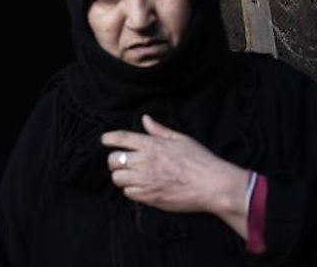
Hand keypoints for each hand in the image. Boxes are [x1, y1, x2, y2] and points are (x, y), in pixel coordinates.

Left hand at [101, 114, 249, 239]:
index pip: (121, 138)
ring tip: (129, 176)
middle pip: (113, 160)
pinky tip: (139, 188)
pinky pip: (128, 194)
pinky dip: (131, 190)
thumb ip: (159, 130)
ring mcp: (145, 180)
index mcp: (151, 145)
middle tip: (120, 163)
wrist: (212, 185)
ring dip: (121, 177)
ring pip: (118, 179)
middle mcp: (144, 162)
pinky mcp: (149, 197)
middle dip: (113, 161)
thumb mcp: (180, 139)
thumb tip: (145, 119)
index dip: (109, 138)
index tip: (104, 140)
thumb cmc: (199, 160)